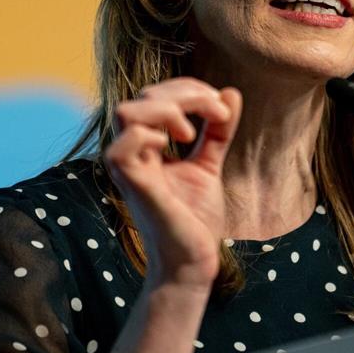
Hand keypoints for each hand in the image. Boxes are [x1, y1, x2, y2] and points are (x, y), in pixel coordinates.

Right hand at [104, 77, 241, 289]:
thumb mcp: (209, 164)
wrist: (193, 263)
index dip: (189, 89)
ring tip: (192, 131)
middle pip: (143, 96)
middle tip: (217, 112)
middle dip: (186, 92)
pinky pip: (122, 146)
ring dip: (167, 108)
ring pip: (126, 111)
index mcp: (146, 146)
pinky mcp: (134, 186)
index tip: (222, 107)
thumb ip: (217, 130)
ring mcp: (129, 168)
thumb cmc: (195, 219)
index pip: (155, 96)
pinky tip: (175, 144)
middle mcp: (132, 153)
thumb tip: (231, 92)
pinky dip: (150, 134)